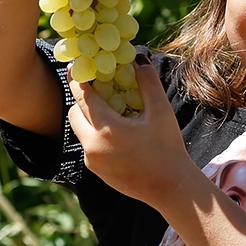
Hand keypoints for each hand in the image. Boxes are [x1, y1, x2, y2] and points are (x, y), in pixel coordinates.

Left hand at [67, 57, 198, 204]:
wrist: (171, 188)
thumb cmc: (168, 148)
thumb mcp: (161, 111)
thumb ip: (148, 82)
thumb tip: (138, 58)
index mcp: (106, 128)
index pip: (82, 97)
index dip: (78, 79)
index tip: (77, 66)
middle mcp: (92, 145)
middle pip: (74, 114)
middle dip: (83, 100)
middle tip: (98, 89)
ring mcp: (92, 161)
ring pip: (80, 131)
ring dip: (89, 118)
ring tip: (110, 111)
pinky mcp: (97, 172)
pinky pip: (88, 146)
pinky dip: (96, 135)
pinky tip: (117, 133)